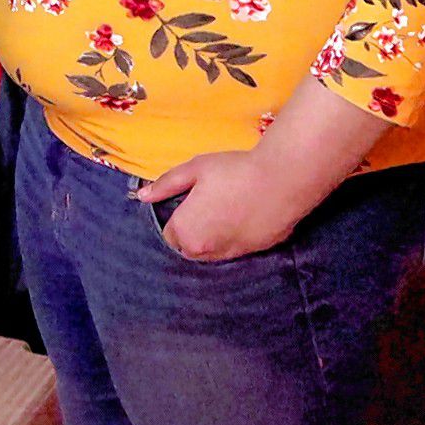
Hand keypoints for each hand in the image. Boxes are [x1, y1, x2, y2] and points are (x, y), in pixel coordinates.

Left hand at [136, 146, 331, 261]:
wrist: (282, 180)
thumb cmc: (234, 171)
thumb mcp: (195, 169)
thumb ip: (166, 184)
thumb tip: (142, 196)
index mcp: (185, 231)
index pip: (169, 235)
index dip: (177, 218)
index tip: (188, 203)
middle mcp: (204, 250)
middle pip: (188, 248)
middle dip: (191, 232)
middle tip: (207, 206)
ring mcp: (230, 255)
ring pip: (212, 253)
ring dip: (212, 239)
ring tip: (226, 210)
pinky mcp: (253, 253)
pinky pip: (235, 250)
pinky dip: (234, 239)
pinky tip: (244, 217)